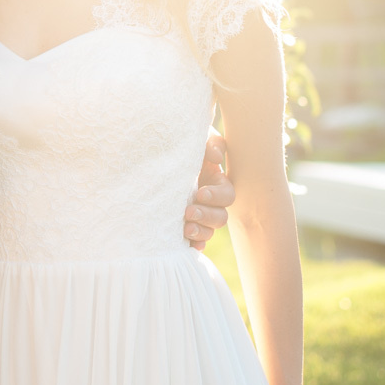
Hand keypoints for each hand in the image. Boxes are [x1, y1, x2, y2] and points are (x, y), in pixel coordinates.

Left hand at [184, 133, 234, 250]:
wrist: (157, 151)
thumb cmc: (183, 143)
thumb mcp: (200, 138)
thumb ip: (212, 144)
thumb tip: (216, 158)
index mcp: (217, 183)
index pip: (227, 196)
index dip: (216, 197)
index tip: (199, 193)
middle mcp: (210, 203)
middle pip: (220, 218)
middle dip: (206, 216)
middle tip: (188, 212)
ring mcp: (198, 215)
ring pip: (208, 231)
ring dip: (199, 232)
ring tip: (185, 228)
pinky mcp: (183, 224)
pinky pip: (194, 241)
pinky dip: (193, 245)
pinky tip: (187, 246)